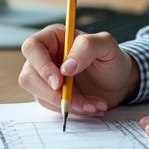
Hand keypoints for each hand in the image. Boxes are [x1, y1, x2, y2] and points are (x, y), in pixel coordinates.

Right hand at [18, 25, 139, 115]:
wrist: (120, 82)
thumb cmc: (111, 59)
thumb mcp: (106, 45)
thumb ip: (87, 47)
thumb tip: (66, 67)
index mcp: (53, 38)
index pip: (32, 47)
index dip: (41, 65)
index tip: (59, 81)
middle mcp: (45, 57)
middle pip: (29, 76)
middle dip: (52, 93)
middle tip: (76, 99)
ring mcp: (45, 79)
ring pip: (39, 95)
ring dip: (66, 103)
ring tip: (93, 103)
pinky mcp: (51, 96)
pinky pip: (52, 107)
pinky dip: (73, 110)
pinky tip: (91, 106)